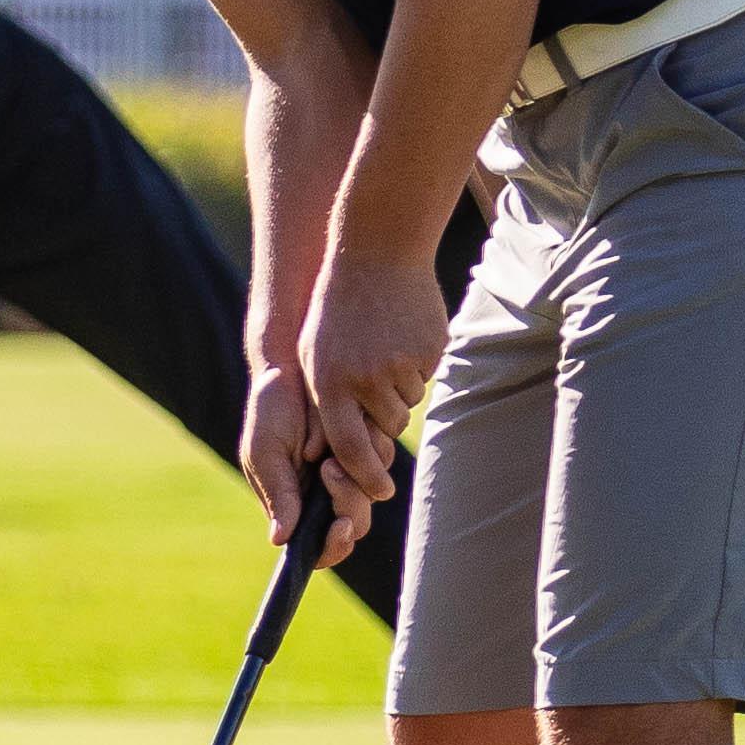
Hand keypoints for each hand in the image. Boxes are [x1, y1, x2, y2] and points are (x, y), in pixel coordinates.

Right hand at [236, 333, 355, 556]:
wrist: (291, 366)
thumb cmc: (269, 410)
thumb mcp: (265, 452)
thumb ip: (277, 493)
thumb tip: (280, 540)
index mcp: (294, 504)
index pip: (319, 547)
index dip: (333, 546)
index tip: (340, 526)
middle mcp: (323, 494)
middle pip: (353, 523)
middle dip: (348, 503)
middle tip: (330, 469)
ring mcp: (347, 470)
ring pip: (371, 493)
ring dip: (356, 474)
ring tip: (327, 447)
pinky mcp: (366, 445)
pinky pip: (381, 458)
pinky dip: (368, 447)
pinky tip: (348, 428)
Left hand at [293, 250, 454, 538]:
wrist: (376, 252)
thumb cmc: (336, 308)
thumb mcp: (315, 352)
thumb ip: (327, 400)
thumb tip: (342, 451)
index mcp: (330, 382)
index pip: (349, 449)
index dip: (365, 476)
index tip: (379, 492)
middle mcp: (365, 378)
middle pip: (386, 429)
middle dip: (382, 418)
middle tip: (373, 383)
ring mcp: (401, 364)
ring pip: (408, 405)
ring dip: (398, 390)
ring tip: (382, 349)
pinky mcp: (429, 350)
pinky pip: (426, 378)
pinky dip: (415, 366)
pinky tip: (400, 336)